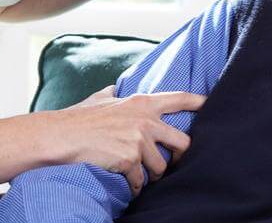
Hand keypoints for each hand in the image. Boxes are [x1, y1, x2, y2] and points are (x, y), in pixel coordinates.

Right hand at [52, 86, 205, 195]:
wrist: (60, 136)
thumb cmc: (78, 118)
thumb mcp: (100, 98)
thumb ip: (115, 93)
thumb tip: (117, 86)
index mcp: (141, 103)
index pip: (179, 98)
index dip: (198, 102)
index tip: (211, 105)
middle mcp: (145, 120)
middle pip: (182, 142)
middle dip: (179, 157)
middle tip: (173, 164)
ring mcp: (138, 140)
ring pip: (161, 166)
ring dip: (152, 175)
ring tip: (141, 176)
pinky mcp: (130, 160)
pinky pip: (141, 180)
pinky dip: (135, 186)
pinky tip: (127, 185)